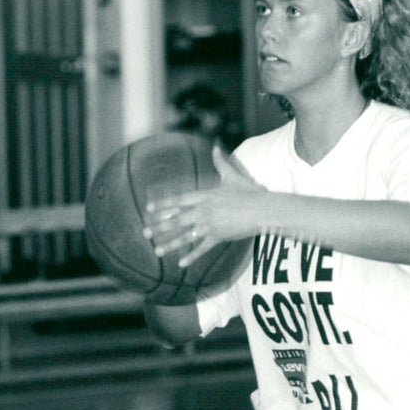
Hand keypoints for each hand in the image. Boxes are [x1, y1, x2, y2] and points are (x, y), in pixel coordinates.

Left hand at [144, 145, 264, 267]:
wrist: (263, 210)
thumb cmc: (250, 192)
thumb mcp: (233, 176)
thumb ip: (221, 163)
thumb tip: (216, 146)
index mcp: (205, 196)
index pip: (178, 200)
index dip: (163, 205)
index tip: (150, 209)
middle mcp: (203, 211)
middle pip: (177, 220)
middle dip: (160, 227)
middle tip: (145, 233)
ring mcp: (210, 225)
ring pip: (185, 236)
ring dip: (170, 244)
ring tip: (156, 250)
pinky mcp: (218, 237)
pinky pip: (201, 249)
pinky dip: (191, 256)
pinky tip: (180, 263)